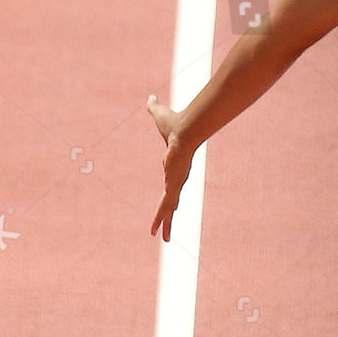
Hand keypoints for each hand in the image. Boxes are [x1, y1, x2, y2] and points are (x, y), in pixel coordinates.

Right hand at [148, 95, 197, 241]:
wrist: (186, 129)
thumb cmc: (175, 123)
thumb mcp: (160, 117)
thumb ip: (154, 108)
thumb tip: (151, 97)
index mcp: (173, 168)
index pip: (170, 185)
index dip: (169, 193)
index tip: (168, 201)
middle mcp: (176, 178)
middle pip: (170, 202)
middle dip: (167, 218)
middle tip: (166, 234)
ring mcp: (176, 182)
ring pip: (169, 208)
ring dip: (165, 224)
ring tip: (163, 240)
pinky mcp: (174, 184)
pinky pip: (167, 206)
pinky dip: (163, 219)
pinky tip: (160, 231)